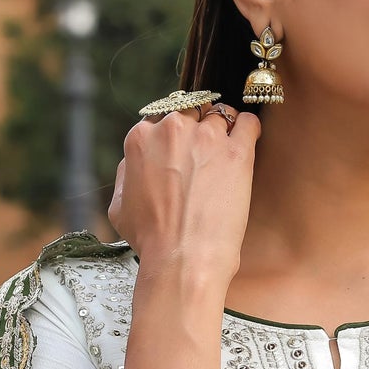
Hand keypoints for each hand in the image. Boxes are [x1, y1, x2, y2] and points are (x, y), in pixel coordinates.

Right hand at [108, 101, 258, 287]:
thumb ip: (126, 173)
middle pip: (190, 111)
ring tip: (225, 152)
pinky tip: (246, 140)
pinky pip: (249, 122)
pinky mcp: (238, 151)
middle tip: (202, 153)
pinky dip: (248, 128)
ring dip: (222, 129)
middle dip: (196, 128)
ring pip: (219, 114)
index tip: (179, 150)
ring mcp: (207, 137)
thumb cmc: (151, 239)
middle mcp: (173, 129)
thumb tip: (135, 163)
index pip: (160, 118)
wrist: (183, 257)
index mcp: (141, 138)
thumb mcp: (119, 206)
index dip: (172, 135)